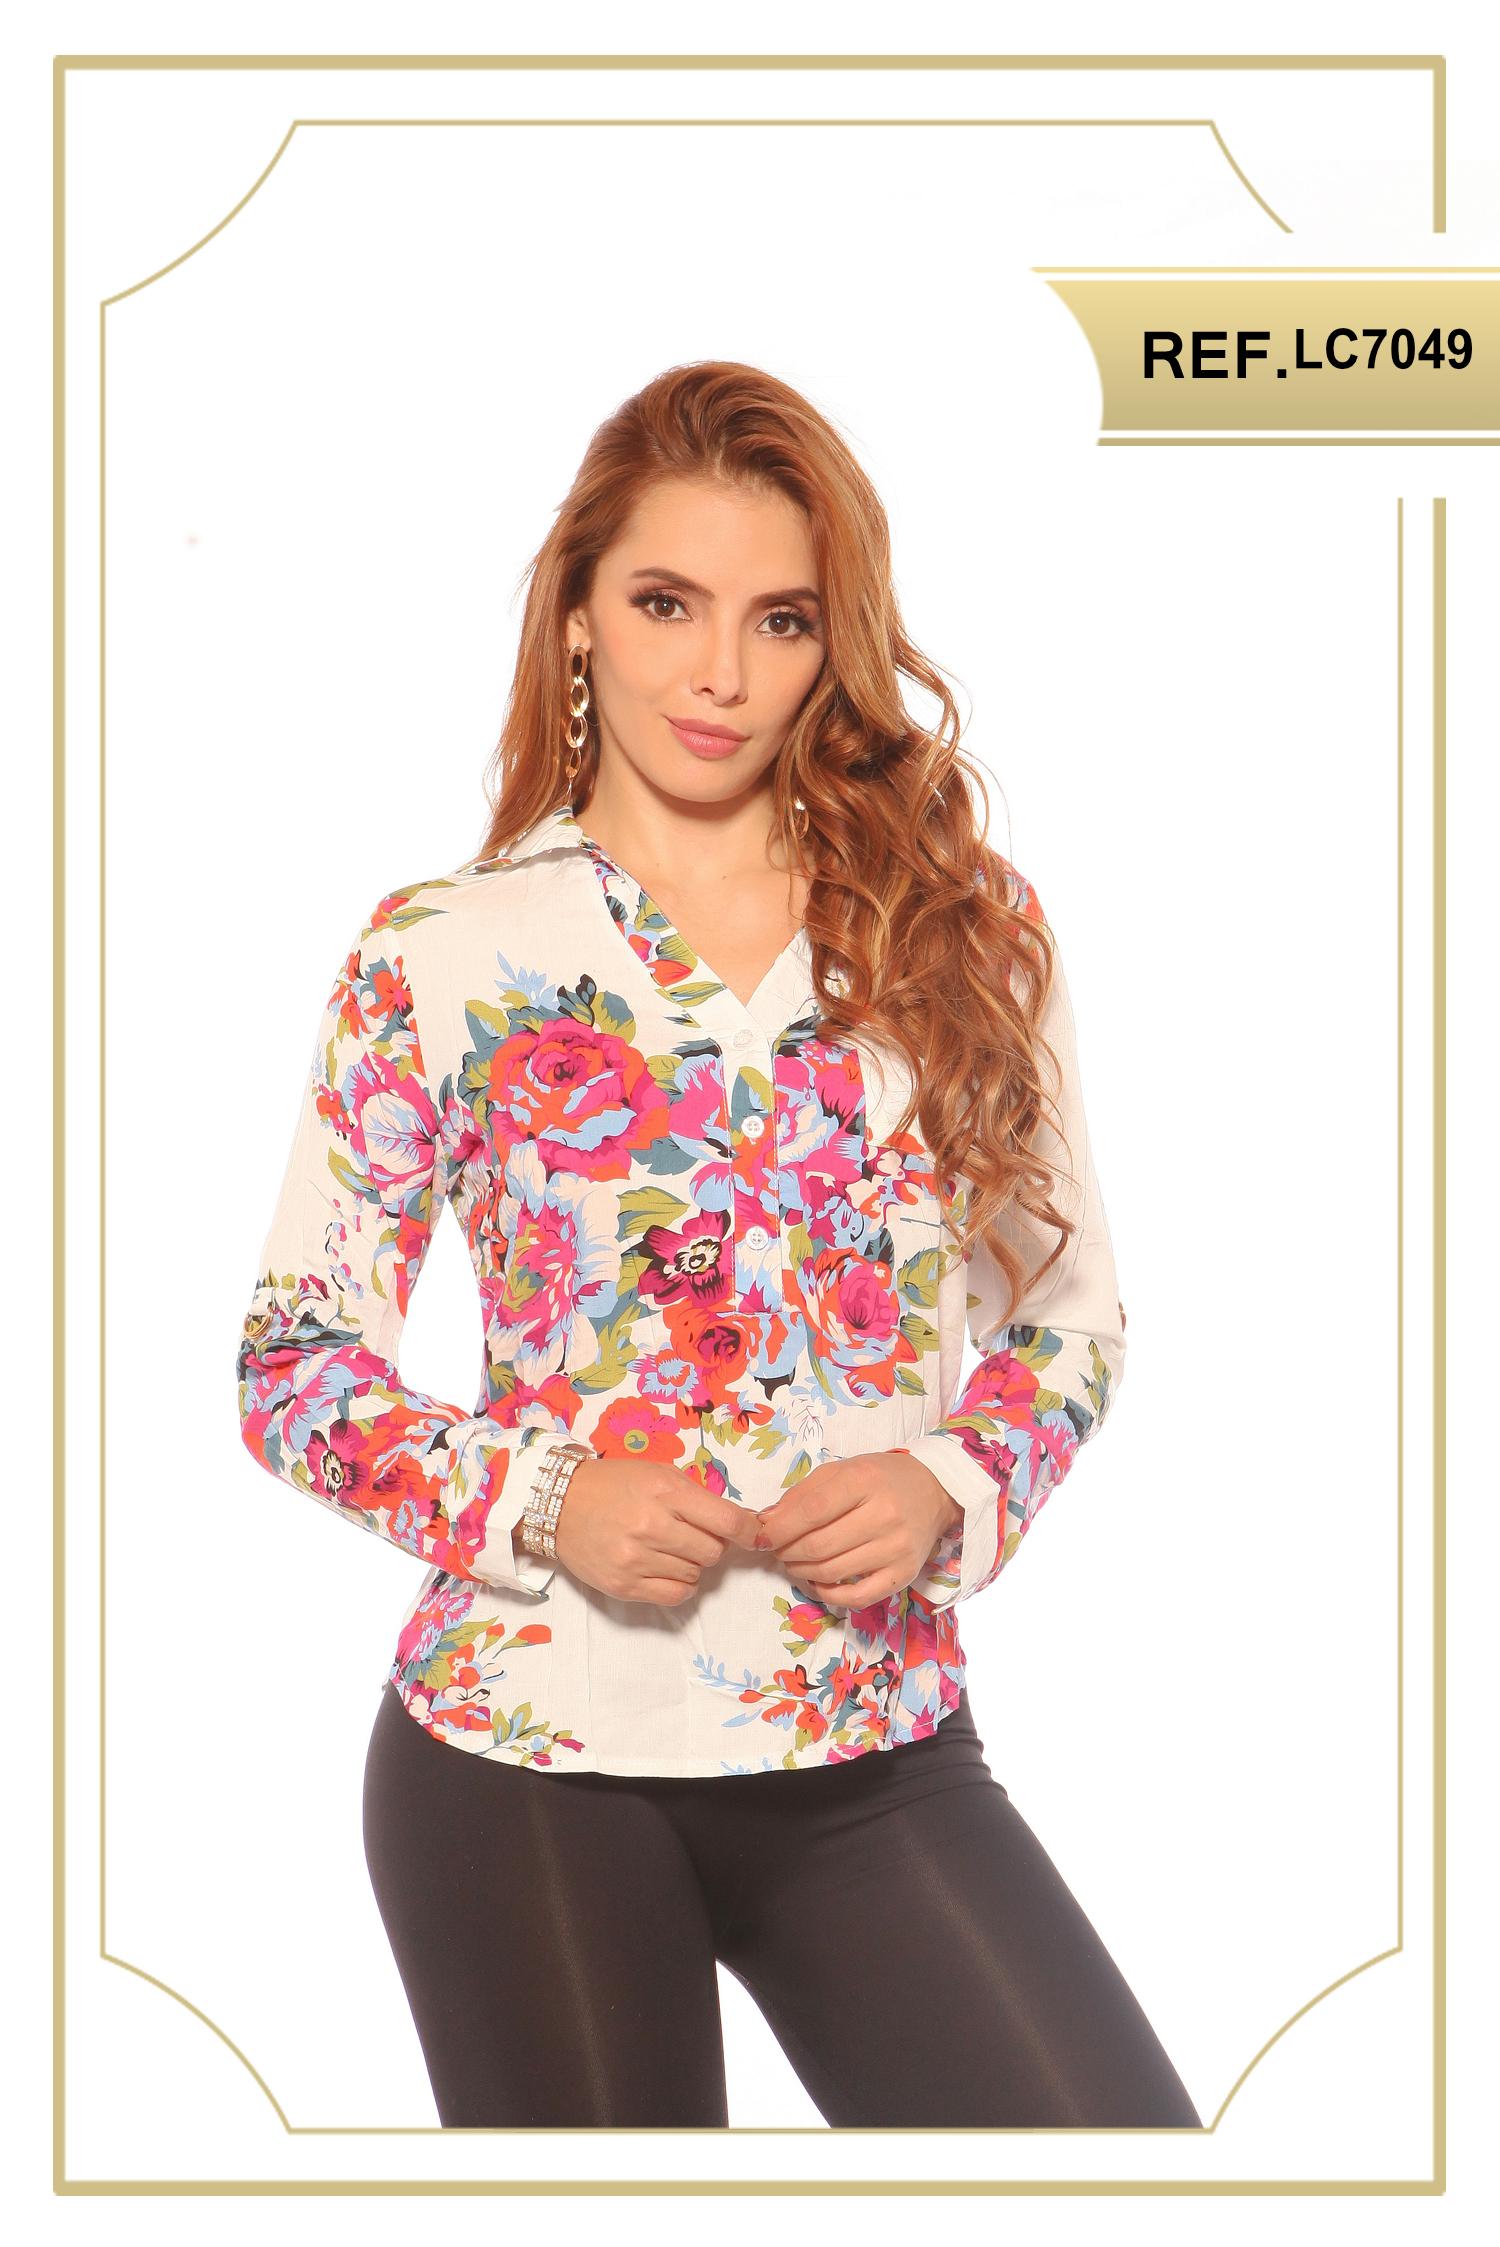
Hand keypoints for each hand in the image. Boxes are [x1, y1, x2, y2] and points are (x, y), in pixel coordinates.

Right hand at [547, 1457, 762, 1605]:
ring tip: (670, 1549)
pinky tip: (669, 1571)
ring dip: (692, 1564)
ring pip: (695, 1574)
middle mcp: (652, 1526)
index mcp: (665, 1492)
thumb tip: (738, 1523)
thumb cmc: (616, 1484)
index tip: (752, 1534)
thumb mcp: (659, 1474)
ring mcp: (636, 1559)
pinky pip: (676, 1596)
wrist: (561, 1504)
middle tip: (693, 1535)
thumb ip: (696, 1496)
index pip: (727, 1520)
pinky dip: (681, 1586)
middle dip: (711, 1545)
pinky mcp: (624, 1585)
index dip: (748, 1530)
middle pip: (713, 1552)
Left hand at [752, 1449, 963, 1609]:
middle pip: (818, 1546)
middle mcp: (884, 1516)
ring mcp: (896, 1549)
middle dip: (786, 1551)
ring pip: (832, 1572)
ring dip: (801, 1571)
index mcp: (864, 1481)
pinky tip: (816, 1581)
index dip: (779, 1528)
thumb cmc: (881, 1478)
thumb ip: (803, 1494)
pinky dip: (828, 1593)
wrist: (934, 1491)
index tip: (760, 1535)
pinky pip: (856, 1596)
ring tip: (793, 1561)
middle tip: (777, 1549)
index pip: (811, 1511)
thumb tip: (766, 1522)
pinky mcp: (903, 1575)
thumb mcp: (842, 1470)